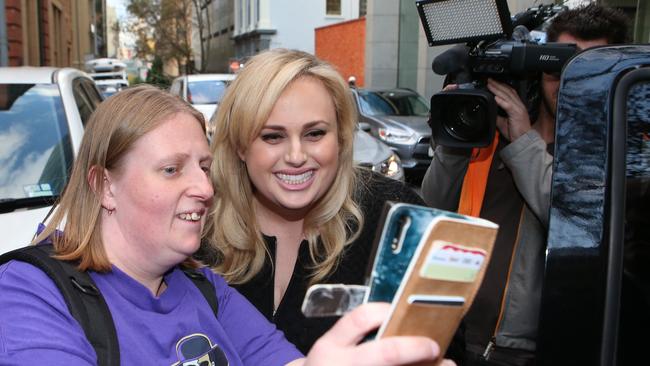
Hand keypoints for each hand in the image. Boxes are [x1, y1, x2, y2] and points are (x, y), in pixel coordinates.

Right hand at [294, 303, 451, 365]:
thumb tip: (399, 322)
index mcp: (331, 346)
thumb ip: (357, 336)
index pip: (359, 319)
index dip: (385, 311)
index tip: (403, 311)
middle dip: (415, 347)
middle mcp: (341, 365)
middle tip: (432, 345)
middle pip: (386, 353)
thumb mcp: (333, 347)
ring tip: (444, 363)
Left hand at [487, 79, 531, 141]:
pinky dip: (502, 101)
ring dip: (497, 89)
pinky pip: (508, 105)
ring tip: (490, 85)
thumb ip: (497, 115)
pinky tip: (496, 97)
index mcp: (517, 105)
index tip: (492, 83)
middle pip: (508, 91)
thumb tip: (490, 110)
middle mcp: (519, 105)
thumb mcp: (503, 122)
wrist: (523, 140)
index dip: (501, 86)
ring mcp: (518, 108)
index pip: (509, 92)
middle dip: (498, 85)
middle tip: (489, 80)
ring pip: (507, 96)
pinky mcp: (517, 114)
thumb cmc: (515, 132)